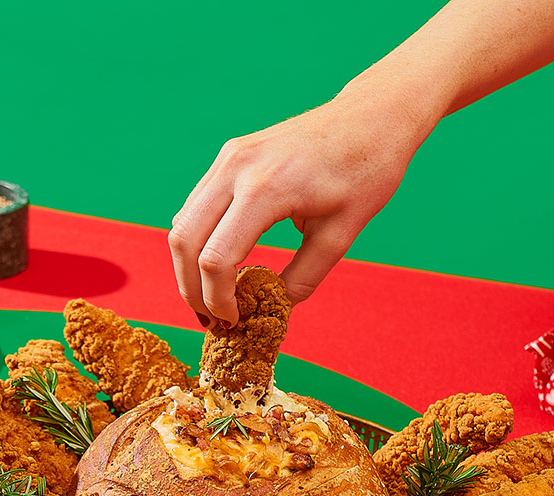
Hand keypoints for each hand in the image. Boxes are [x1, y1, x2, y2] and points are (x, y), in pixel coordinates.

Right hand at [169, 80, 436, 326]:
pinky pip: (196, 206)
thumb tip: (273, 310)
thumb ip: (302, 278)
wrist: (371, 116)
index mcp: (267, 189)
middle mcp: (237, 168)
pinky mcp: (229, 156)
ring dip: (188, 267)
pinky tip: (218, 266)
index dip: (218, 299)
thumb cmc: (366, 172)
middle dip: (191, 289)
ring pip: (182, 224)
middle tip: (210, 320)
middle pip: (184, 242)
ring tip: (210, 298)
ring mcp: (228, 158)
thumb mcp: (340, 236)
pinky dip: (198, 242)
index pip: (217, 259)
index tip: (234, 321)